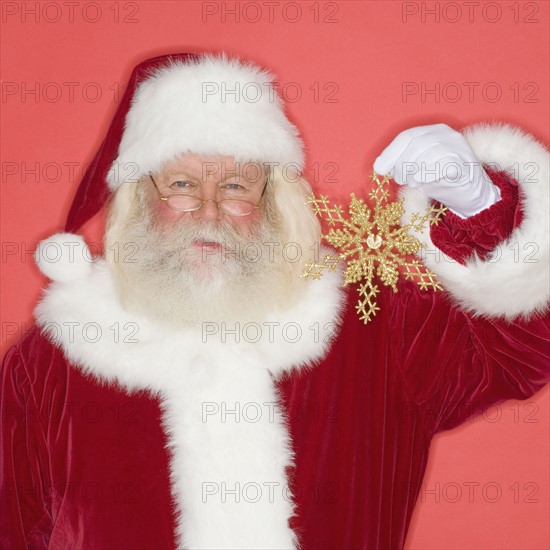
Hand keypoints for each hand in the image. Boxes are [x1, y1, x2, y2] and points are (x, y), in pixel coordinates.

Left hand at [373, 123, 500, 217]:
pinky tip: (423, 183)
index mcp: (433, 131)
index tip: (379, 170)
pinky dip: (428, 175)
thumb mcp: (416, 168)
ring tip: (413, 182)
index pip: (407, 136)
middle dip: (402, 163)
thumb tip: (378, 165)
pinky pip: (443, 166)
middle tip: (400, 179)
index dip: (390, 153)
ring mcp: (459, 148)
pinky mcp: (466, 164)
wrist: (470, 194)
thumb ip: (400, 162)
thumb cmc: (439, 179)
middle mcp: (447, 135)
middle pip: (415, 144)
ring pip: (428, 153)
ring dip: (414, 171)